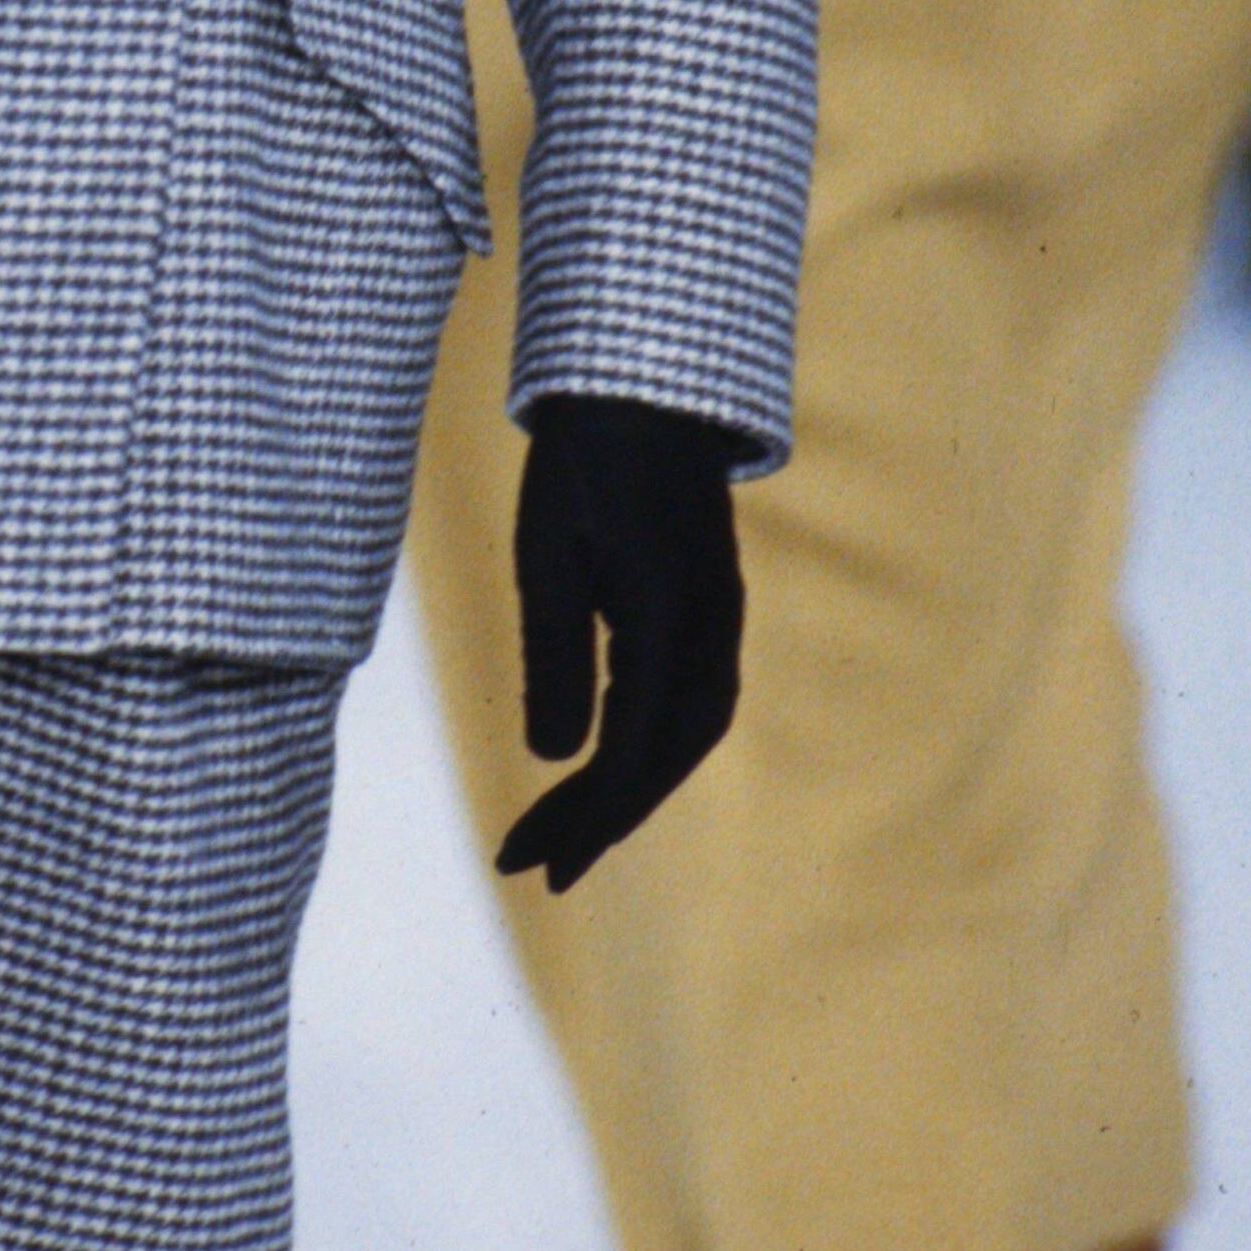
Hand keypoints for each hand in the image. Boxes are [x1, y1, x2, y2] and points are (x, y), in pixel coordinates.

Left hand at [494, 393, 743, 892]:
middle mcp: (713, 627)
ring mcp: (719, 618)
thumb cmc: (584, 457)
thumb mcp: (547, 552)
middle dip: (603, 817)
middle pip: (669, 754)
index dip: (591, 815)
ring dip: (626, 788)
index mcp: (675, 615)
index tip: (539, 866)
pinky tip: (597, 765)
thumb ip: (553, 652)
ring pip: (686, 734)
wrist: (644, 384)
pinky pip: (686, 700)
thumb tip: (553, 756)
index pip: (636, 745)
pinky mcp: (708, 609)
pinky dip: (643, 746)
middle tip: (531, 864)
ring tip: (558, 831)